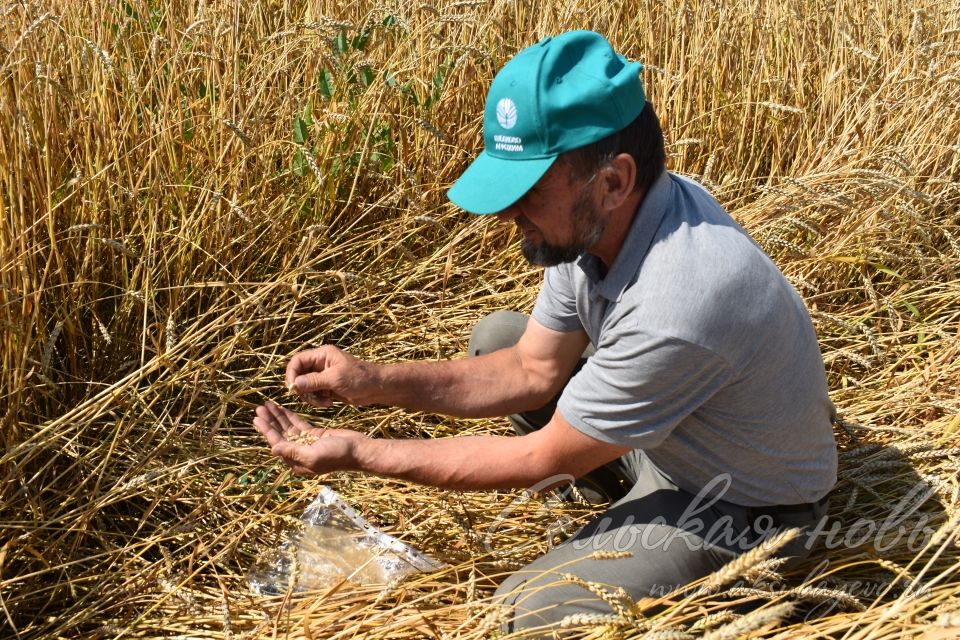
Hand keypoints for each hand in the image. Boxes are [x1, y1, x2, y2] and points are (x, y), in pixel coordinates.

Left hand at [252, 401, 366, 475]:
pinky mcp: (315, 435)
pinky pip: (298, 425)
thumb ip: (293, 452)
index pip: (277, 443)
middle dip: (270, 422)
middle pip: (280, 435)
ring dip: (278, 417)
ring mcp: (306, 443)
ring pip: (288, 428)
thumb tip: (272, 449)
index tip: (257, 419)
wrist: (359, 450)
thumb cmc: (338, 455)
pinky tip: (282, 409)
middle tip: (259, 409)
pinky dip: (290, 417)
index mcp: (297, 461)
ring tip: (267, 406)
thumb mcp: (314, 455)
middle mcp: (299, 453)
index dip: (267, 430)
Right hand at [284, 345, 378, 407]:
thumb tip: (294, 384)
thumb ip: (314, 381)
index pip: (297, 360)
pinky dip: (317, 401)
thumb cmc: (359, 378)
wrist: (376, 388)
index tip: (292, 388)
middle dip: (302, 389)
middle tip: (310, 399)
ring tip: (324, 402)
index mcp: (322, 355)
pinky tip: (329, 403)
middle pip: (299, 375)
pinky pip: (314, 394)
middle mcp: (320, 364)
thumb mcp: (336, 379)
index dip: (291, 374)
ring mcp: (323, 376)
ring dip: (311, 397)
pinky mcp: (326, 387)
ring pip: (305, 387)